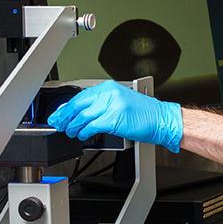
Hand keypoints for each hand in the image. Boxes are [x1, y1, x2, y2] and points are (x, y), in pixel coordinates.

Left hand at [47, 80, 182, 152]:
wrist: (162, 120)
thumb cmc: (146, 114)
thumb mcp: (122, 101)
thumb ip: (102, 103)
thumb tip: (82, 112)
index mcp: (110, 88)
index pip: (81, 96)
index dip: (67, 106)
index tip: (60, 113)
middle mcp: (109, 94)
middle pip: (78, 105)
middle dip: (65, 116)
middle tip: (59, 124)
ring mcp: (111, 106)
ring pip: (82, 116)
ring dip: (74, 126)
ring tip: (71, 132)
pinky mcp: (113, 119)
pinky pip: (91, 126)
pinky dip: (84, 132)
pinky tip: (83, 135)